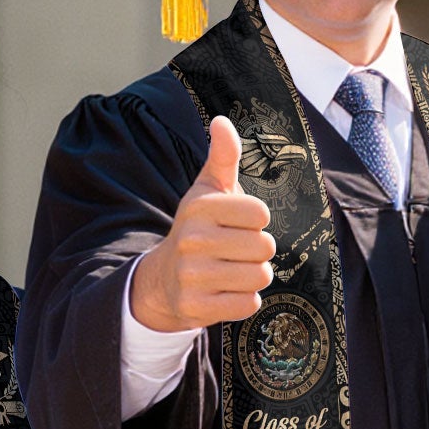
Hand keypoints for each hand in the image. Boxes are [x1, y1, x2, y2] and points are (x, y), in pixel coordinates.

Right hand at [128, 116, 276, 332]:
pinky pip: (249, 304)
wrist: (164, 279)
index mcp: (200, 207)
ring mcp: (193, 276)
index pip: (260, 213)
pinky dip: (244, 300)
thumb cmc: (198, 228)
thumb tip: (222, 121)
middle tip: (236, 251)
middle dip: (258, 251)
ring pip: (260, 276)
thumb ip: (223, 157)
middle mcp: (193, 239)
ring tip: (232, 270)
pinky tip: (225, 291)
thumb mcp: (208, 190)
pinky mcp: (197, 307)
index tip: (236, 224)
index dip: (256, 221)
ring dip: (254, 276)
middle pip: (265, 246)